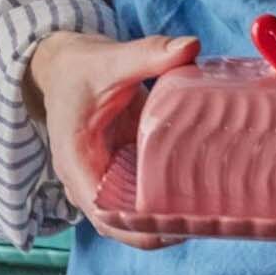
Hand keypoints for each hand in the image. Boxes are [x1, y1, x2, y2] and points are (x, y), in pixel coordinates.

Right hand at [26, 30, 199, 248]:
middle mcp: (89, 180)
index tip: (181, 224)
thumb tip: (191, 46)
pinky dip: (168, 193)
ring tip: (212, 207)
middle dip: (164, 226)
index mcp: (77, 164)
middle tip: (209, 216)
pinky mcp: (121, 168)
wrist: (62, 65)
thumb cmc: (79, 67)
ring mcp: (106, 177)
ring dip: (168, 213)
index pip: (107, 216)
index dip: (142, 228)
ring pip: (137, 212)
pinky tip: (202, 185)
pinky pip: (144, 191)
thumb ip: (148, 53)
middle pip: (126, 225)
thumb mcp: (110, 59)